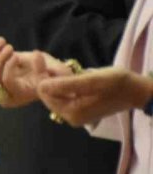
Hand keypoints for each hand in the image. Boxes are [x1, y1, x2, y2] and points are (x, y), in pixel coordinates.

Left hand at [0, 37, 69, 106]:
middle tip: (8, 45)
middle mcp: (5, 97)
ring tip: (1, 40)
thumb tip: (36, 54)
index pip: (7, 82)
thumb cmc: (48, 74)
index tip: (15, 54)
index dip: (9, 66)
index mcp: (20, 96)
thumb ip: (42, 66)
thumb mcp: (50, 71)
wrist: (37, 76)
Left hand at [38, 67, 152, 126]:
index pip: (44, 93)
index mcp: (72, 113)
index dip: (40, 74)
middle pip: (47, 94)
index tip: (38, 56)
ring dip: (53, 78)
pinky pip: (63, 94)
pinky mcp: (79, 109)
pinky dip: (61, 82)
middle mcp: (71, 117)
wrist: (136, 90)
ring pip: (53, 93)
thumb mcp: (92, 81)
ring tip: (56, 65)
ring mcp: (75, 115)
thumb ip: (66, 85)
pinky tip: (66, 72)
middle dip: (45, 76)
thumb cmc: (117, 83)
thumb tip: (40, 86)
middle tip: (44, 58)